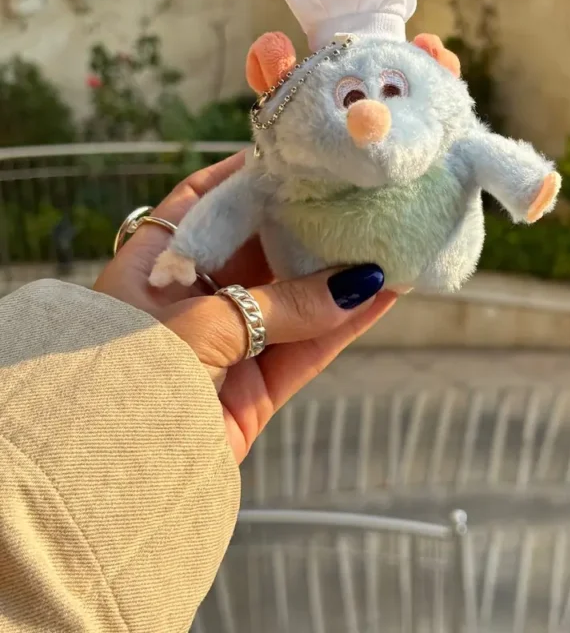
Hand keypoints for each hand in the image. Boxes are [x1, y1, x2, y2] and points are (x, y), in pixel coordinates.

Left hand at [94, 152, 397, 463]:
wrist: (110, 487)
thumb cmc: (131, 382)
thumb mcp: (198, 324)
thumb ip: (278, 303)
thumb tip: (356, 282)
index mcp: (154, 267)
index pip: (204, 202)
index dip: (248, 175)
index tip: (297, 154)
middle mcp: (191, 299)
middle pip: (259, 247)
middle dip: (307, 222)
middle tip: (357, 191)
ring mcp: (226, 346)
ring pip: (294, 298)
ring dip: (339, 272)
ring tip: (387, 236)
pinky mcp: (256, 392)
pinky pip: (310, 348)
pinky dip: (347, 323)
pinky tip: (385, 293)